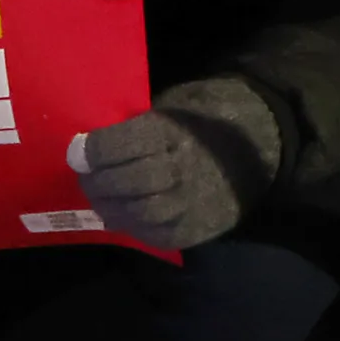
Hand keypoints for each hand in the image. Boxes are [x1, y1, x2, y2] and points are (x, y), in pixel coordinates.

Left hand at [69, 75, 280, 252]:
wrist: (261, 146)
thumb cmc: (208, 119)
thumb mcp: (177, 106)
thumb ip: (139, 126)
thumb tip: (93, 145)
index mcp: (178, 131)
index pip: (123, 144)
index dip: (93, 150)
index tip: (78, 150)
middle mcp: (183, 168)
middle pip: (127, 182)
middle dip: (97, 181)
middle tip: (86, 176)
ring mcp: (191, 203)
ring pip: (137, 213)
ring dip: (110, 207)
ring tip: (101, 196)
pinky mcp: (195, 229)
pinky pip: (153, 234)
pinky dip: (131, 225)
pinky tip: (124, 213)